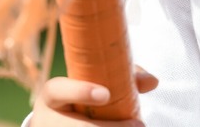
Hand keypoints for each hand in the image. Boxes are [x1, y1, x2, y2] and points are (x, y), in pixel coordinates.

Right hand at [32, 69, 157, 125]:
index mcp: (51, 95)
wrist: (57, 122)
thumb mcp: (90, 85)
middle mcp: (46, 119)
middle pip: (77, 126)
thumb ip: (120, 77)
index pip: (58, 90)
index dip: (80, 91)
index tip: (105, 94)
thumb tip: (153, 82)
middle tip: (138, 124)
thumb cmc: (80, 98)